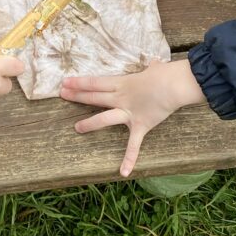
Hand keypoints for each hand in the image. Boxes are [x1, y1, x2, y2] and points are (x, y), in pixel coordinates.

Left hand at [59, 59, 204, 176]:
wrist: (174, 85)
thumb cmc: (164, 74)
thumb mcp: (155, 68)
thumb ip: (152, 68)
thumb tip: (156, 64)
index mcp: (122, 83)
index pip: (95, 82)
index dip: (79, 82)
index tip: (65, 82)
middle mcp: (121, 98)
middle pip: (95, 96)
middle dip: (77, 96)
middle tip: (61, 94)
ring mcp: (129, 113)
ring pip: (105, 118)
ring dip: (90, 123)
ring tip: (76, 128)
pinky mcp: (140, 126)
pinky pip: (134, 144)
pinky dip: (129, 158)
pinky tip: (122, 172)